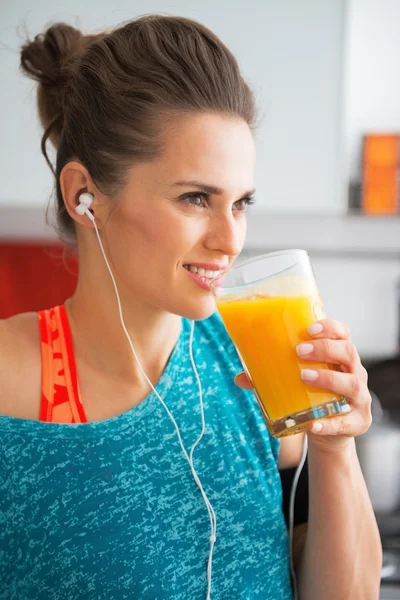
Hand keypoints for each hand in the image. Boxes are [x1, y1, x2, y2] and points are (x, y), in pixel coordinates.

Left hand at [234, 318, 371, 449]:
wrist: (330, 429)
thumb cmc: (313, 395)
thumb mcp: (296, 381)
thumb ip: (270, 377)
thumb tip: (240, 377)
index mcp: (341, 357)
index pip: (343, 333)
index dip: (330, 327)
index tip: (308, 329)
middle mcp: (355, 373)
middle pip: (348, 352)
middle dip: (325, 349)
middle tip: (299, 352)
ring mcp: (360, 398)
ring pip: (352, 384)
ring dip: (328, 379)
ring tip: (304, 377)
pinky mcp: (358, 422)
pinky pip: (346, 422)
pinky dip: (329, 423)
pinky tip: (314, 424)